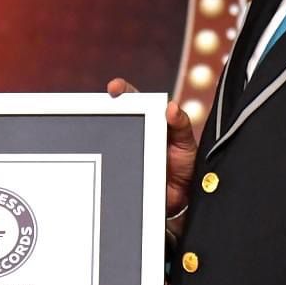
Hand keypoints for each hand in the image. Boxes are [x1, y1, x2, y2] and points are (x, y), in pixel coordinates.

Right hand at [107, 78, 196, 216]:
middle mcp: (135, 133)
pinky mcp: (123, 172)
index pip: (133, 100)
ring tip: (99, 135)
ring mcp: (126, 153)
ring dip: (102, 138)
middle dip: (102, 110)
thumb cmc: (186, 162)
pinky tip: (102, 163)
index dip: (121, 91)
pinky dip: (105, 164)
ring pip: (108, 142)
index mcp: (150, 120)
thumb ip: (181, 123)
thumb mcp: (186, 141)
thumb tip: (171, 107)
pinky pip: (111, 166)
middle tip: (100, 108)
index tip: (114, 88)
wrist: (184, 196)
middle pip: (114, 118)